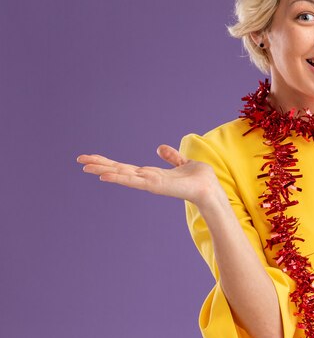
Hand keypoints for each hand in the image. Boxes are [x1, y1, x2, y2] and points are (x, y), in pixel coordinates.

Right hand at [77, 145, 218, 206]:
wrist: (210, 188)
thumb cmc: (199, 179)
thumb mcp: (182, 163)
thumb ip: (171, 157)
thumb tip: (160, 148)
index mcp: (151, 174)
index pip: (125, 167)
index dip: (109, 162)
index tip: (92, 157)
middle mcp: (147, 179)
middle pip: (119, 170)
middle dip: (100, 165)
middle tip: (80, 160)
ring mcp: (149, 183)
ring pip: (122, 175)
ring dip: (104, 170)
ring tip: (86, 166)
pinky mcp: (155, 186)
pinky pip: (134, 181)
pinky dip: (119, 178)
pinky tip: (105, 176)